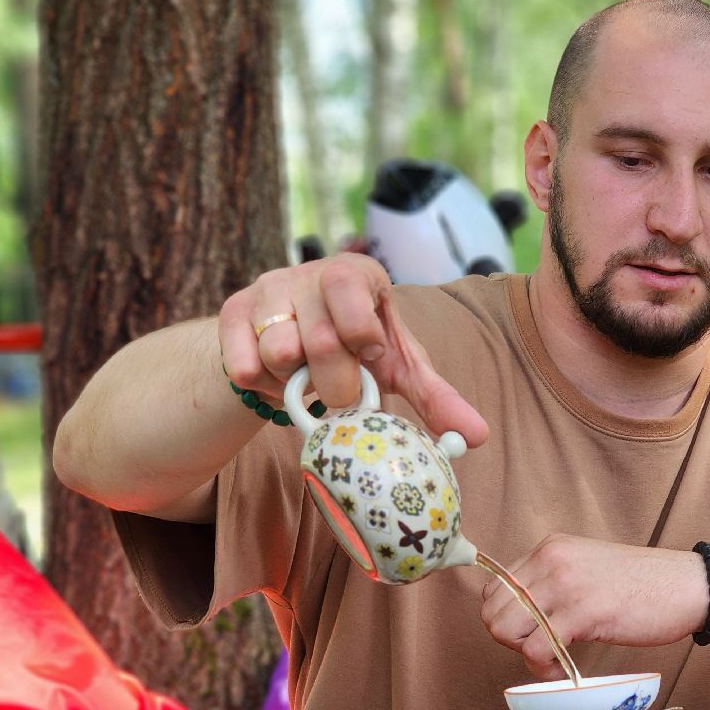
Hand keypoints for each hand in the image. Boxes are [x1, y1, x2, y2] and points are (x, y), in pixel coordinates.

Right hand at [218, 253, 487, 445]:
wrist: (293, 336)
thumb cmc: (357, 348)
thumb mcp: (397, 366)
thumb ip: (435, 396)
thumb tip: (477, 436)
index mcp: (356, 274)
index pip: (354, 299)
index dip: (363, 341)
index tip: (369, 358)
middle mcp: (307, 273)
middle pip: (318, 340)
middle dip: (335, 384)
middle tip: (340, 392)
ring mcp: (267, 289)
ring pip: (278, 353)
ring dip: (296, 383)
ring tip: (306, 378)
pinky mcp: (232, 311)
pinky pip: (243, 365)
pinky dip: (262, 386)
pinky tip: (276, 378)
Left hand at [480, 534, 706, 679]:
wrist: (690, 586)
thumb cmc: (644, 586)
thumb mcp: (588, 570)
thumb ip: (555, 583)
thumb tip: (522, 616)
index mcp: (550, 548)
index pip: (494, 587)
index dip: (506, 619)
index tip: (532, 634)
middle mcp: (551, 559)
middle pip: (492, 610)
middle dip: (510, 641)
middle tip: (541, 652)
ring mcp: (564, 583)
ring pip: (506, 629)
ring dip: (525, 657)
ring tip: (553, 664)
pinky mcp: (582, 611)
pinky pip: (537, 649)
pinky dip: (544, 670)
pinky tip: (564, 672)